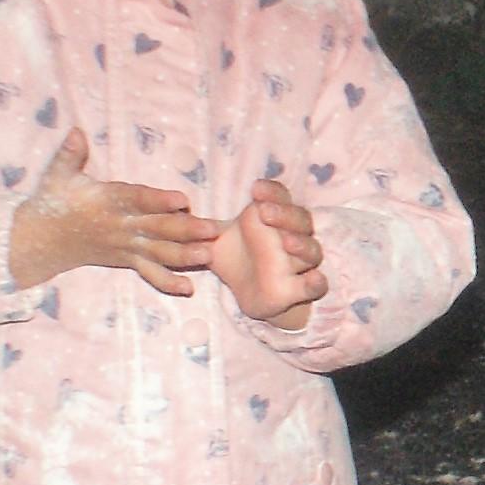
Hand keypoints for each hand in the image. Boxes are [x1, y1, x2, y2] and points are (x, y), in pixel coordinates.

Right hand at [8, 127, 219, 294]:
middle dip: (186, 229)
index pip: (136, 200)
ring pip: (158, 252)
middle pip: (156, 228)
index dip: (158, 200)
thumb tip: (76, 130)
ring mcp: (125, 246)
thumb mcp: (57, 174)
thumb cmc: (53, 200)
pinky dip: (167, 282)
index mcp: (107, 201)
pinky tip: (189, 288)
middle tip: (212, 229)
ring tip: (209, 255)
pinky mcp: (126, 261)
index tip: (182, 199)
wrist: (40, 240)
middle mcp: (120, 226)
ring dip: (185, 255)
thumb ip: (70, 154)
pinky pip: (148, 274)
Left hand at [209, 178, 327, 327]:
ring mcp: (298, 263)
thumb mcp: (212, 242)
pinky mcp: (300, 288)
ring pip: (311, 249)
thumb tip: (168, 212)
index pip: (280, 196)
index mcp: (271, 218)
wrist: (250, 294)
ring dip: (301, 244)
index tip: (255, 190)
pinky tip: (313, 278)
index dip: (272, 192)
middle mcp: (290, 236)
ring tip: (286, 243)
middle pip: (300, 219)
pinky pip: (317, 284)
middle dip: (285, 215)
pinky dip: (316, 281)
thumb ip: (197, 229)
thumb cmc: (235, 260)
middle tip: (264, 212)